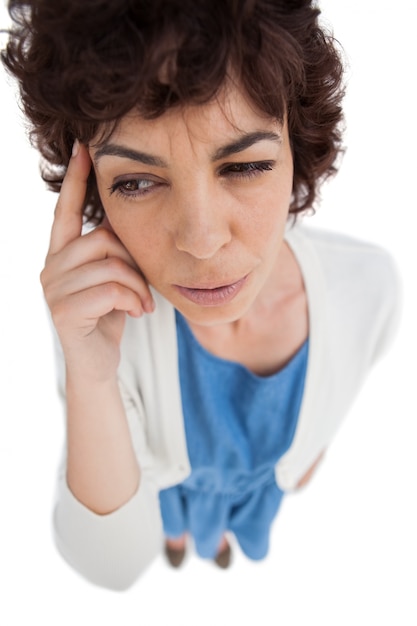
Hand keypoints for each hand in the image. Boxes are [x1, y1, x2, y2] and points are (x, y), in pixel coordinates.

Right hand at [40, 141, 153, 380]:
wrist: (97, 363)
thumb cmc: (108, 316)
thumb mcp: (113, 278)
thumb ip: (112, 250)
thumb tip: (125, 215)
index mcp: (63, 255)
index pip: (66, 211)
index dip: (74, 180)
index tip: (82, 146)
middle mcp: (51, 267)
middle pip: (102, 239)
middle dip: (133, 263)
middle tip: (145, 289)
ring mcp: (53, 290)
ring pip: (110, 265)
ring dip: (137, 286)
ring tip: (143, 304)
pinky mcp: (63, 312)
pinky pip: (110, 290)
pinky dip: (132, 301)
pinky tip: (136, 314)